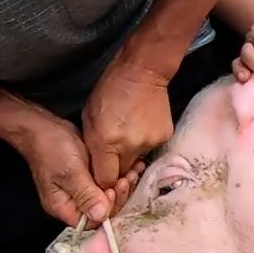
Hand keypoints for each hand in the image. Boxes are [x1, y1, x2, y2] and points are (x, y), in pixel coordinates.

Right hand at [12, 110, 124, 225]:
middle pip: (102, 210)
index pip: (91, 221)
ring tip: (132, 172)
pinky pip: (106, 183)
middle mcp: (72, 202)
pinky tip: (129, 168)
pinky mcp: (88, 178)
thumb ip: (86, 194)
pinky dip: (118, 177)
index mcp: (63, 207)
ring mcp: (81, 190)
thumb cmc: (50, 147)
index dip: (107, 209)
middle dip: (118, 196)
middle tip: (127, 179)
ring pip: (107, 197)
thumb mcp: (70, 172)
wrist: (43, 127)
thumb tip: (101, 215)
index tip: (114, 190)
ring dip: (121, 186)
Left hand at [80, 63, 173, 203]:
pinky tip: (140, 128)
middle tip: (112, 153)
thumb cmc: (109, 91)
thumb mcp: (89, 118)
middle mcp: (130, 147)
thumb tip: (97, 169)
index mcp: (106, 142)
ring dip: (130, 155)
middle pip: (122, 174)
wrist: (142, 71)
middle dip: (116, 168)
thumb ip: (93, 147)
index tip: (101, 174)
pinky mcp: (164, 137)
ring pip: (137, 162)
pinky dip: (144, 144)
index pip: (105, 180)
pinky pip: (150, 150)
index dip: (102, 181)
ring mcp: (150, 143)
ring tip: (127, 135)